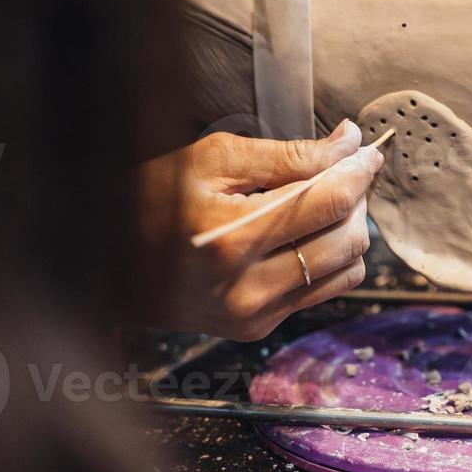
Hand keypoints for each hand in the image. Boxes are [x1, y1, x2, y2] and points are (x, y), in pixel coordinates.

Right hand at [136, 121, 381, 338]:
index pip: (328, 201)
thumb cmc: (150, 200)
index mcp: (230, 238)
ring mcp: (252, 314)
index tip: (368, 151)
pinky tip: (304, 234)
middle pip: (347, 239)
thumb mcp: (212, 160)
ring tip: (324, 203)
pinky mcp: (255, 328)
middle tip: (343, 172)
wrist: (102, 260)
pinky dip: (329, 259)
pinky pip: (322, 291)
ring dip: (349, 231)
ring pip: (347, 270)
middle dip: (357, 199)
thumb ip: (287, 155)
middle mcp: (245, 287)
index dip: (360, 170)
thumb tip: (347, 143)